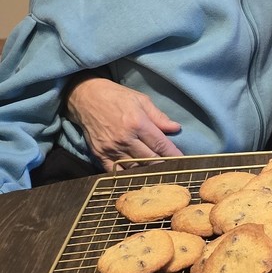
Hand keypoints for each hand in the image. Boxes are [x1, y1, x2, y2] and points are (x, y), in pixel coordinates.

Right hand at [67, 77, 182, 170]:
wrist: (86, 98)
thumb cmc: (117, 97)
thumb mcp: (141, 100)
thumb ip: (159, 116)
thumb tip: (176, 128)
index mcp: (137, 123)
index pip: (160, 145)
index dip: (173, 155)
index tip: (183, 161)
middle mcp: (125, 139)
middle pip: (150, 160)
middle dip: (164, 165)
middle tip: (174, 169)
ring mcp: (111, 149)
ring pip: (135, 168)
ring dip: (148, 172)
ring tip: (159, 174)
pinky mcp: (100, 155)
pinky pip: (116, 172)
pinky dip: (127, 175)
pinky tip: (137, 175)